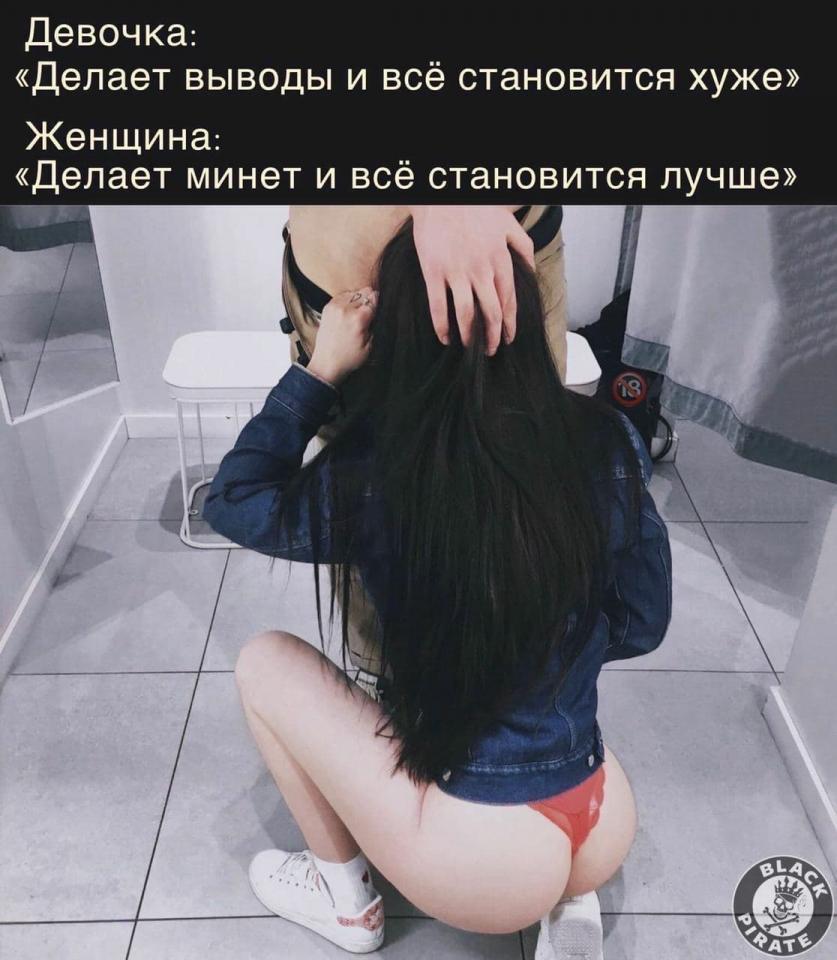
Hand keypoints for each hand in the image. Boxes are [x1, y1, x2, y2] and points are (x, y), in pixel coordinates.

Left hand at [307, 286, 376, 385]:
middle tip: (368, 315)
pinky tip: (348, 313)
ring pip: (354, 292)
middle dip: (369, 301)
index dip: (378, 304)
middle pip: (365, 293)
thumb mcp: (370, 346)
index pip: (374, 298)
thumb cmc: (349, 358)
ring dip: (358, 300)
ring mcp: (335, 307)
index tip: (378, 310)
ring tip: (357, 315)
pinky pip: (343, 296)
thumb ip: (376, 325)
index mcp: (359, 318)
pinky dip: (348, 301)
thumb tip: (378, 310)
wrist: (326, 363)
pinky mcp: (328, 307)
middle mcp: (346, 309)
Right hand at [408, 205, 535, 354]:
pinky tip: (444, 337)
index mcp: (499, 259)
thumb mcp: (508, 224)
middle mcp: (481, 269)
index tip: (508, 337)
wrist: (443, 196)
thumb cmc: (476, 208)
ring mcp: (456, 271)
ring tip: (468, 347)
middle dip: (492, 336)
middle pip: (490, 312)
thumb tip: (531, 271)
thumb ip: (523, 247)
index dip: (509, 323)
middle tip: (490, 350)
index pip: (509, 300)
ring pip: (466, 313)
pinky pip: (438, 305)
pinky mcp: (433, 271)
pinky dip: (441, 325)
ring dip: (468, 335)